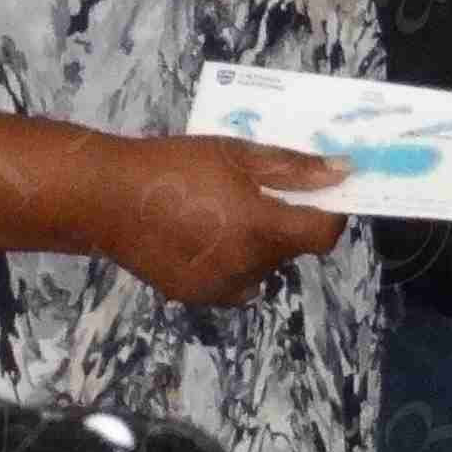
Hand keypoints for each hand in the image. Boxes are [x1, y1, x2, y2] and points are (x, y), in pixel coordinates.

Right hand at [93, 136, 349, 306]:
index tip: (322, 196)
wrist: (108, 199)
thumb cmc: (175, 166)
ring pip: (264, 267)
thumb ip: (292, 167)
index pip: (323, 234)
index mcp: (262, 228)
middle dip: (287, 223)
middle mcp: (248, 267)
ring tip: (224, 214)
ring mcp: (221, 288)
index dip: (332, 214)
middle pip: (291, 249)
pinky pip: (235, 282)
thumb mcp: (237, 154)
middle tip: (257, 193)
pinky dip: (234, 262)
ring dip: (260, 244)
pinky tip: (206, 237)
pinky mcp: (197, 297)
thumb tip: (342, 171)